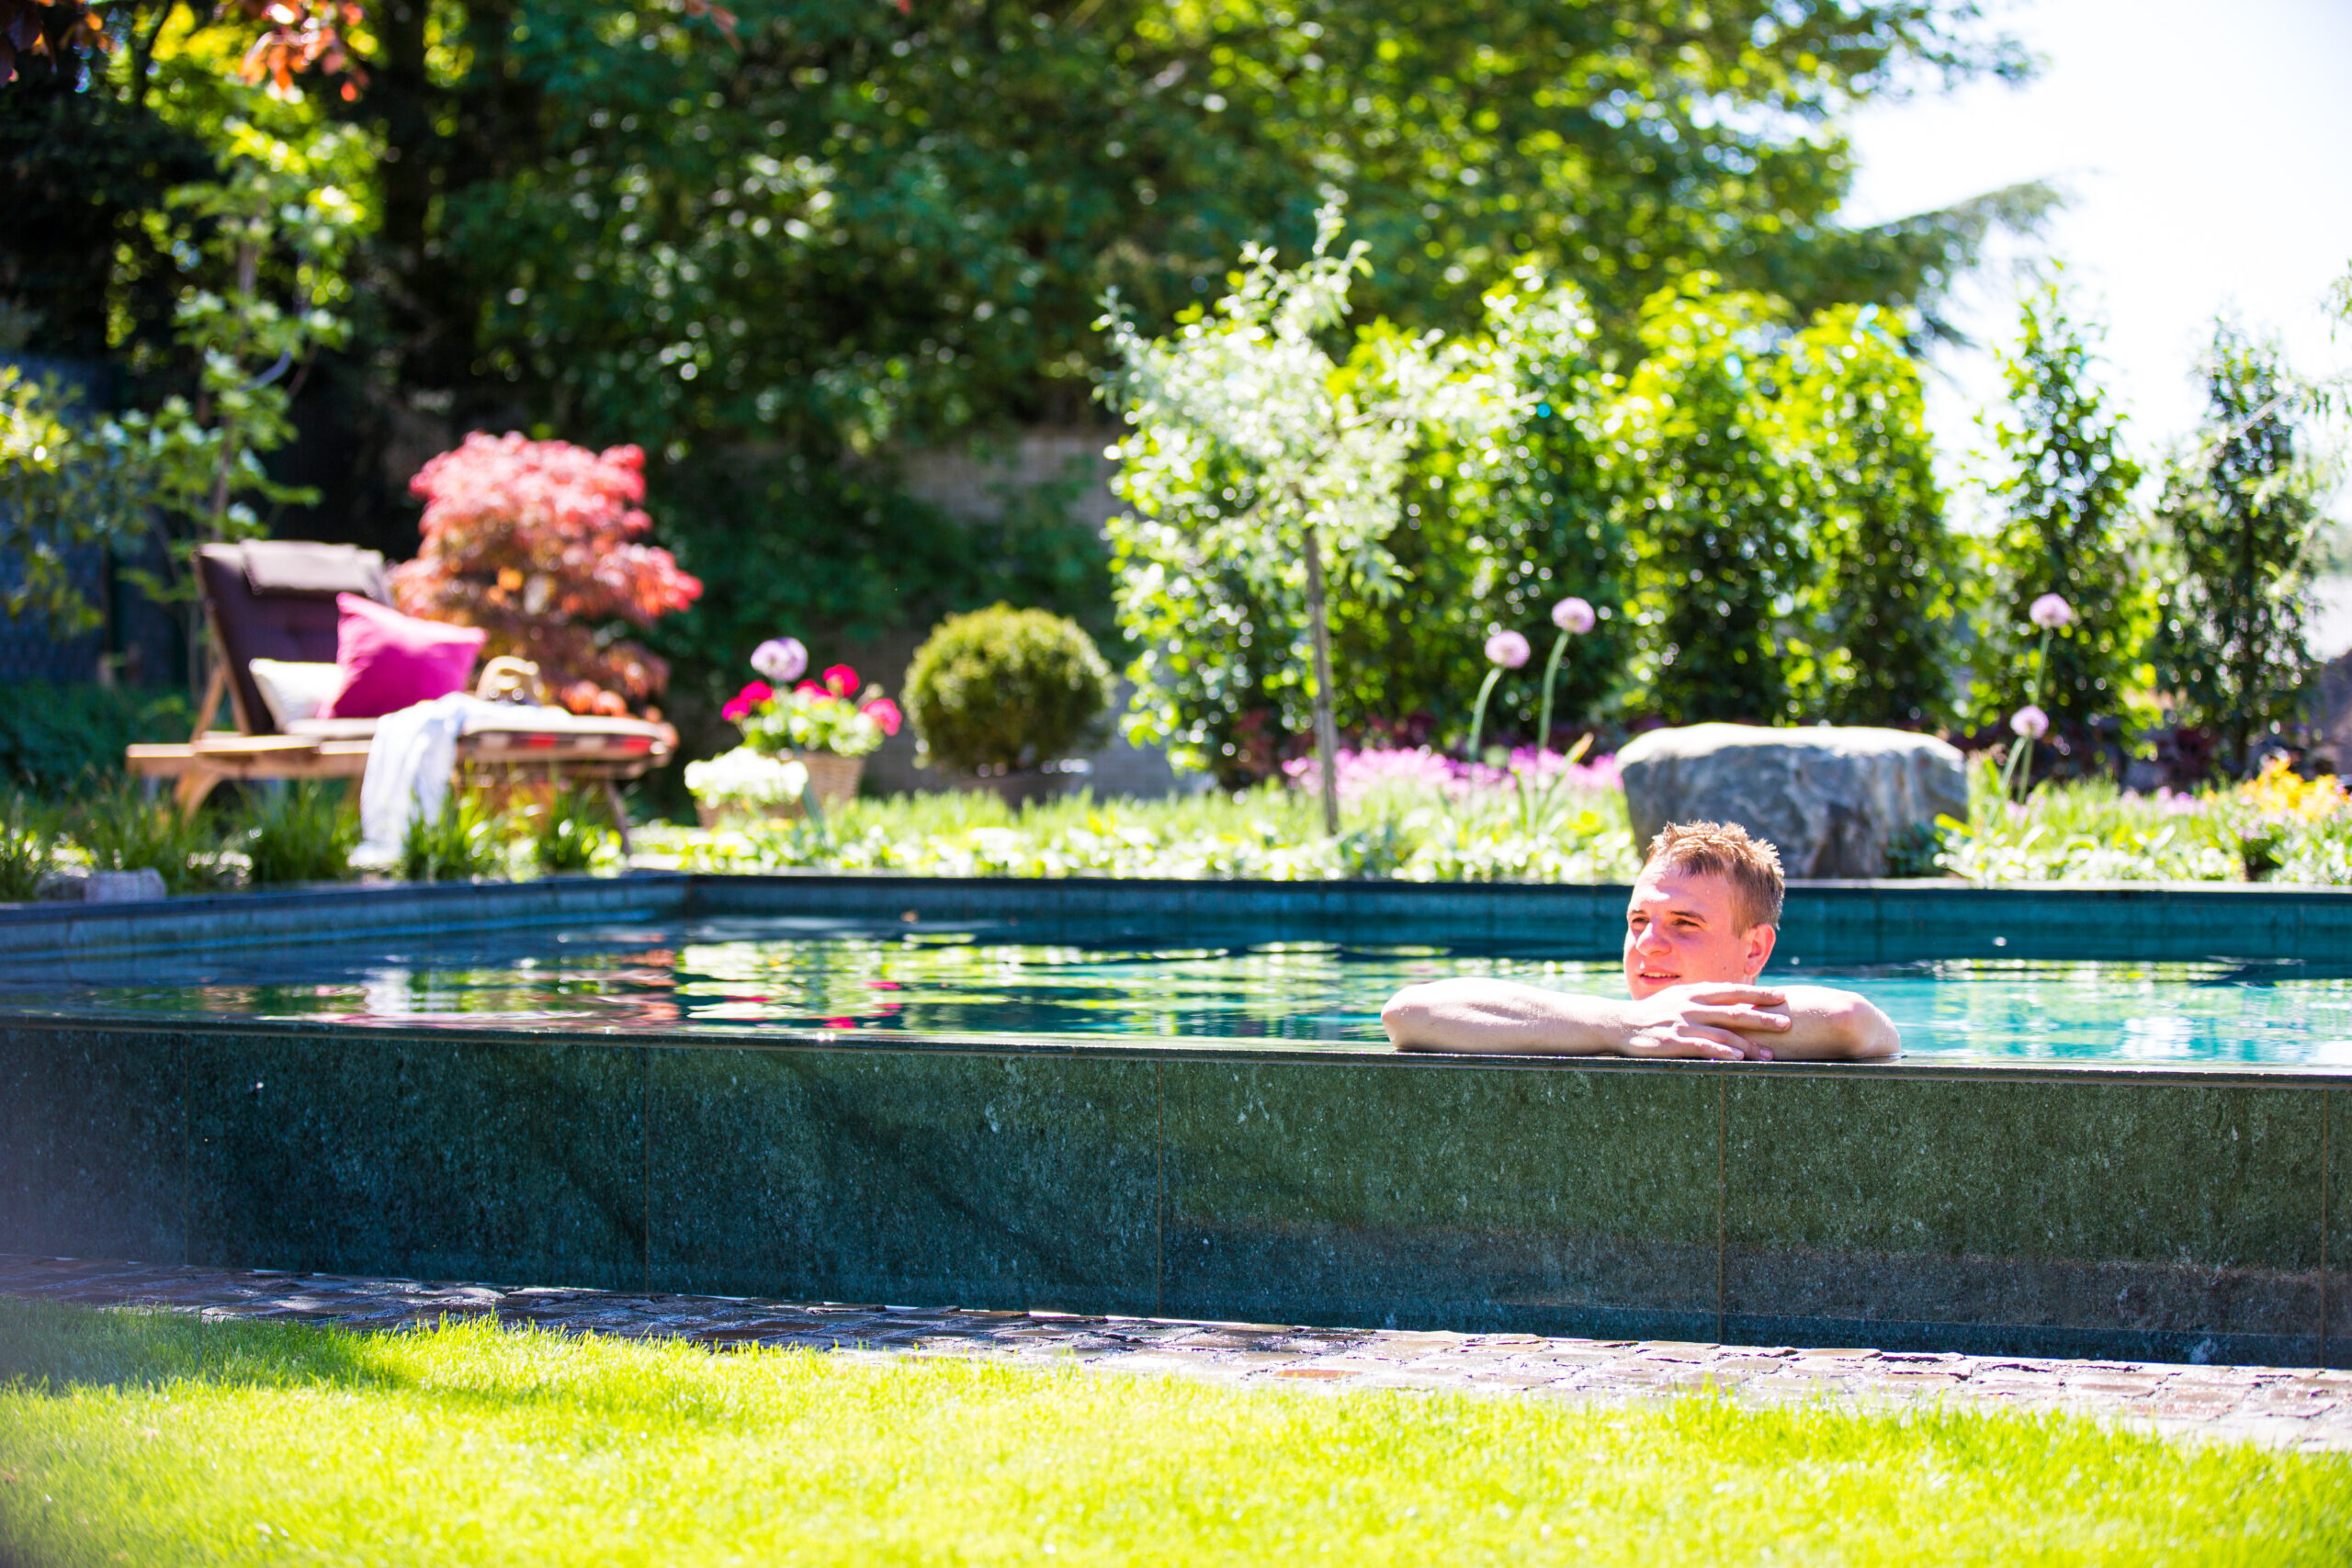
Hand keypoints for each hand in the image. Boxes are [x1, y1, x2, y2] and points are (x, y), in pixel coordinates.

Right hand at [1619, 985, 1790, 1060]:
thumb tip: (1729, 998)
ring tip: (1770, 1055)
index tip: (1782, 996)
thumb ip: (1702, 997)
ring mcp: (1684, 1023)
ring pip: (1724, 1032)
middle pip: (1735, 1010)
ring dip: (1749, 1044)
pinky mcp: (1674, 1040)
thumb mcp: (1678, 997)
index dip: (1759, 992)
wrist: (1620, 1023)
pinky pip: (1703, 1046)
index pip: (1733, 990)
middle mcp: (1693, 1005)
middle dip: (1763, 1016)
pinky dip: (1722, 1052)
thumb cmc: (1652, 1013)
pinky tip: (1738, 1059)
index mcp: (1695, 992)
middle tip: (1787, 1023)